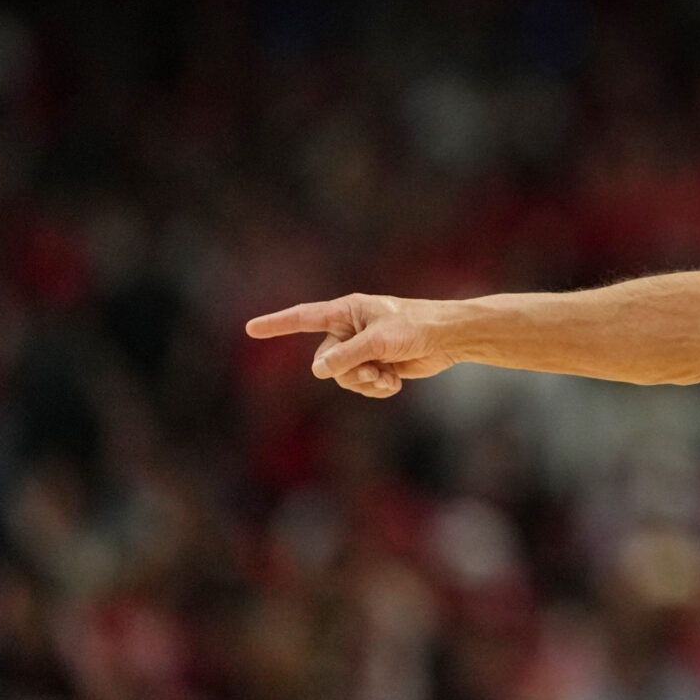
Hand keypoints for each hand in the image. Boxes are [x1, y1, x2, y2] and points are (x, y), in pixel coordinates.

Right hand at [245, 293, 459, 397]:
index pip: (304, 318)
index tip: (250, 329)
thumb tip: (318, 370)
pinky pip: (362, 386)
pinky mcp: (376, 365)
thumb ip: (347, 355)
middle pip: (326, 361)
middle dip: (349, 371)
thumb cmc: (417, 327)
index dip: (277, 325)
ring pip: (343, 378)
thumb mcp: (379, 340)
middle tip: (375, 368)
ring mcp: (362, 349)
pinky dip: (378, 388)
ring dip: (365, 382)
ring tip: (387, 375)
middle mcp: (350, 330)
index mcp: (346, 312)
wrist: (449, 338)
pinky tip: (395, 380)